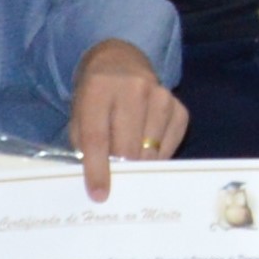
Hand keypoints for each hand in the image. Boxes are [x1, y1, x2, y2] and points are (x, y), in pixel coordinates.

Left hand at [67, 38, 184, 200]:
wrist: (120, 63)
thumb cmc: (95, 97)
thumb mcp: (79, 114)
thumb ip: (84, 145)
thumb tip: (100, 183)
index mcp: (99, 88)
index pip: (97, 137)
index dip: (97, 169)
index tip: (99, 195)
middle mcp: (133, 88)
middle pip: (127, 147)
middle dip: (121, 172)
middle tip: (115, 185)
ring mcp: (161, 96)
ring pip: (150, 151)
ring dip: (139, 165)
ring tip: (129, 164)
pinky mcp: (179, 107)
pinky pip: (169, 146)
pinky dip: (156, 157)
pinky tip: (145, 150)